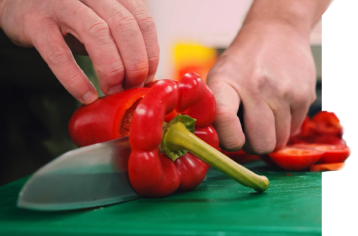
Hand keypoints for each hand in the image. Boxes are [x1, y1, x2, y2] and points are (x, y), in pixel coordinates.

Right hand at [0, 0, 158, 103]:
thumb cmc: (68, 16)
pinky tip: (87, 95)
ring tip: (112, 90)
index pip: (143, 22)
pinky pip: (59, 55)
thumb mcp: (100, 19)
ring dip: (111, 70)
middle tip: (132, 86)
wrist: (20, 1)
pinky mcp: (35, 22)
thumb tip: (144, 74)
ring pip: (97, 35)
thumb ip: (122, 39)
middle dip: (134, 63)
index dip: (150, 54)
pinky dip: (76, 80)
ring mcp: (60, 4)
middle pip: (125, 27)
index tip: (147, 77)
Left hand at [207, 21, 316, 153]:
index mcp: (227, 82)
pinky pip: (293, 131)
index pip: (225, 122)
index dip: (229, 141)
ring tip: (262, 114)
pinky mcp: (305, 96)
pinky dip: (284, 126)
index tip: (231, 137)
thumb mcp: (218, 77)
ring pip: (278, 142)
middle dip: (252, 144)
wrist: (277, 31)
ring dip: (269, 135)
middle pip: (260, 144)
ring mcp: (285, 93)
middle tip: (248, 129)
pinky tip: (277, 106)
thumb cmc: (242, 61)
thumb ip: (216, 111)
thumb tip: (219, 146)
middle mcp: (257, 87)